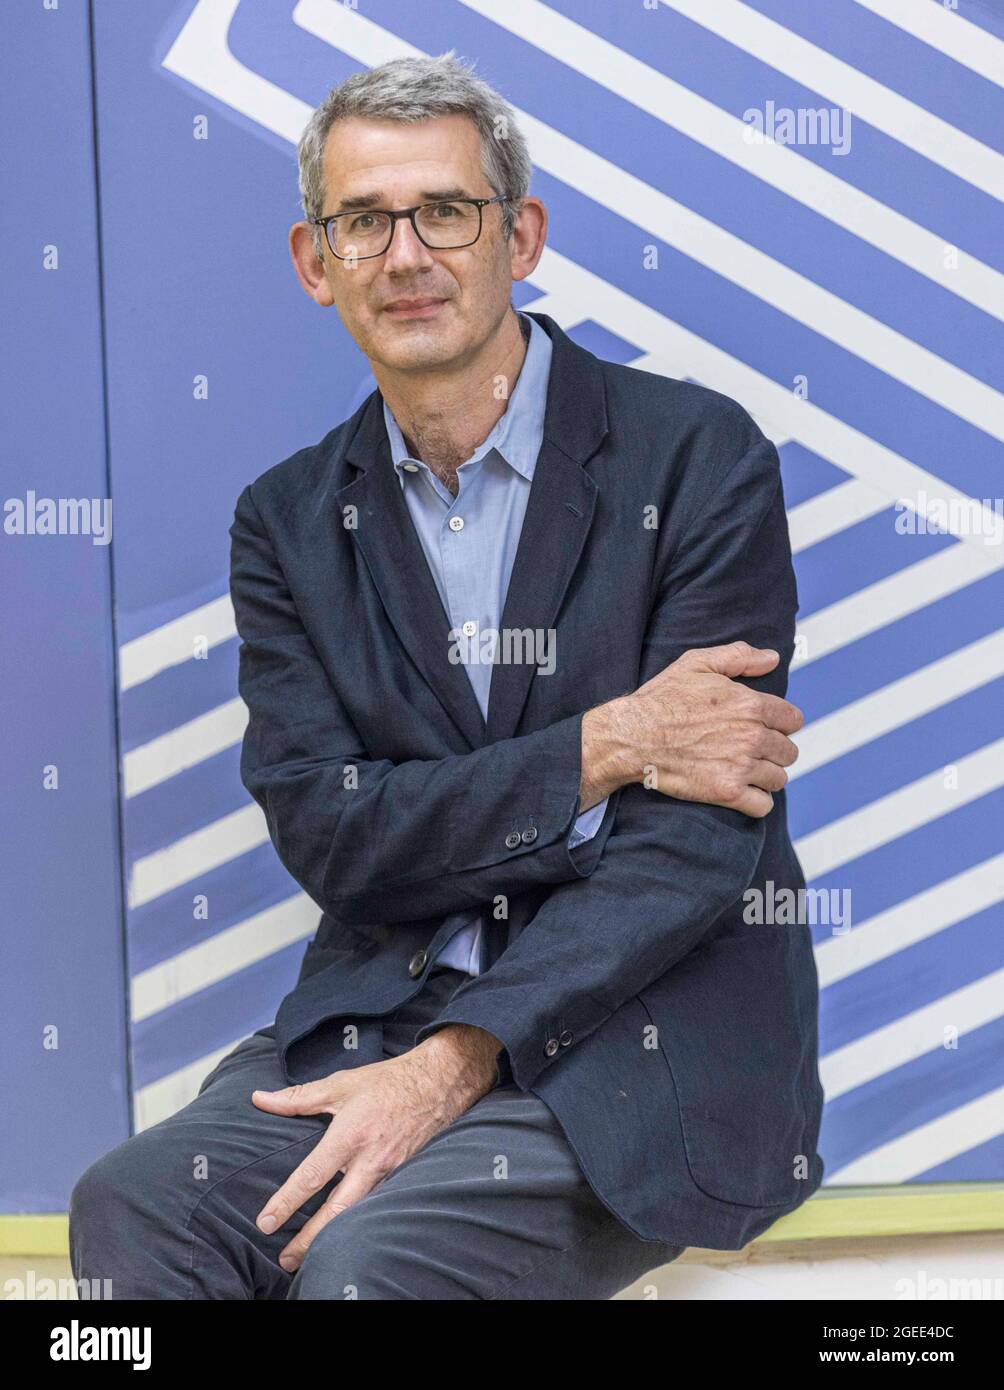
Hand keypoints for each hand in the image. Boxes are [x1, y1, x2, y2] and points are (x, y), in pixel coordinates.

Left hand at [251, 1023, 500, 1271]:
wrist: (437, 1083)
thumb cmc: (386, 1082)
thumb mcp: (339, 1084)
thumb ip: (297, 1098)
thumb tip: (260, 1098)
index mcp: (350, 1135)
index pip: (312, 1176)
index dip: (287, 1202)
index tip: (266, 1222)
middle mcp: (369, 1159)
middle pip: (336, 1210)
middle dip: (309, 1239)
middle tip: (286, 1259)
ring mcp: (388, 1171)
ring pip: (357, 1213)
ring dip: (332, 1236)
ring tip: (309, 1257)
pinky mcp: (400, 1175)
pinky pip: (374, 1204)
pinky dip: (357, 1221)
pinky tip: (344, 1232)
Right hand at [580, 641, 802, 817]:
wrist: (631, 737)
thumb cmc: (662, 698)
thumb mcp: (697, 664)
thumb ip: (739, 656)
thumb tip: (773, 658)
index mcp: (751, 704)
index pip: (792, 720)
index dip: (780, 723)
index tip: (764, 727)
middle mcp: (752, 736)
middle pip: (788, 752)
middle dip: (773, 751)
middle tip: (750, 750)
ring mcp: (740, 766)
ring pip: (778, 778)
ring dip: (765, 776)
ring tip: (745, 771)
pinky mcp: (726, 792)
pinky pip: (762, 805)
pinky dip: (756, 801)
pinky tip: (742, 792)